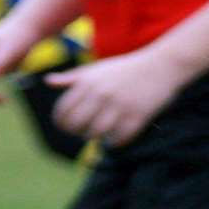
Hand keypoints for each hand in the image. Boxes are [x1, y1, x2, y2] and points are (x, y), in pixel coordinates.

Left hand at [44, 50, 193, 146]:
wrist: (160, 66)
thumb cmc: (124, 69)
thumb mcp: (95, 69)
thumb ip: (70, 78)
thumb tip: (47, 82)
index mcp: (87, 82)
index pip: (63, 110)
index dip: (60, 122)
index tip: (64, 125)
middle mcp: (101, 94)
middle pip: (76, 124)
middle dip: (74, 131)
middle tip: (79, 131)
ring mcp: (119, 106)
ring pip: (96, 133)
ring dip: (93, 137)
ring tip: (95, 133)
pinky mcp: (137, 117)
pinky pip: (118, 138)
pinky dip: (113, 142)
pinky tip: (113, 137)